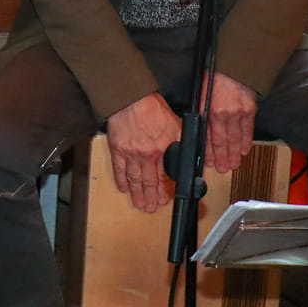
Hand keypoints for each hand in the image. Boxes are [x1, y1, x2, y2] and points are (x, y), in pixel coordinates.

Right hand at [106, 92, 180, 212]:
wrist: (131, 98)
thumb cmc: (153, 108)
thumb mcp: (177, 125)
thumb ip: (183, 142)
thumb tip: (191, 155)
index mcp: (160, 150)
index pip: (163, 177)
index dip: (163, 190)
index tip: (164, 199)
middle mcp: (145, 155)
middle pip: (147, 182)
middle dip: (149, 198)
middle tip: (149, 208)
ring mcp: (129, 153)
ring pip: (133, 179)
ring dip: (136, 194)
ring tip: (138, 204)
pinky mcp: (117, 148)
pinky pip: (118, 169)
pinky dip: (121, 180)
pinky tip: (123, 187)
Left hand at [203, 72, 256, 173]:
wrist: (229, 64)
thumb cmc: (211, 78)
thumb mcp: (199, 96)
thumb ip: (200, 114)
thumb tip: (199, 131)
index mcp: (209, 111)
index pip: (209, 138)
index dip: (209, 153)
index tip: (210, 163)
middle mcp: (223, 114)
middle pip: (223, 142)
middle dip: (222, 158)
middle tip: (223, 169)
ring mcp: (238, 112)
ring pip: (236, 138)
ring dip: (234, 153)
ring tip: (233, 165)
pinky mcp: (250, 108)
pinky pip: (248, 130)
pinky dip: (246, 141)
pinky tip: (243, 150)